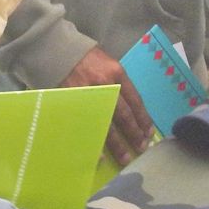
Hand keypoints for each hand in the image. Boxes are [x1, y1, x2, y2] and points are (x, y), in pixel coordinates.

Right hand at [62, 47, 154, 167]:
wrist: (60, 50)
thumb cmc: (87, 58)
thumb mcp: (109, 64)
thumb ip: (119, 82)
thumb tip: (131, 108)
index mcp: (117, 74)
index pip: (135, 101)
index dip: (143, 119)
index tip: (148, 133)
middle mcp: (106, 85)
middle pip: (124, 115)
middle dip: (133, 134)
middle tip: (141, 148)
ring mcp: (89, 96)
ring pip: (107, 124)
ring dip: (117, 144)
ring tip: (125, 158)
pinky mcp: (74, 103)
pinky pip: (87, 126)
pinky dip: (94, 142)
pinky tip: (100, 155)